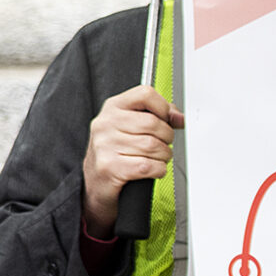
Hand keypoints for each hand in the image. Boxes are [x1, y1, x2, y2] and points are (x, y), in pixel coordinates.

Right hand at [81, 85, 182, 237]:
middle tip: (161, 144)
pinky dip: (157, 170)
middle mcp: (105, 124)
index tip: (165, 119)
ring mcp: (105, 145)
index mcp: (112, 108)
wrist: (96, 181)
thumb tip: (179, 117)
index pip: (145, 94)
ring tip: (154, 157)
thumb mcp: (130, 125)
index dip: (163, 107)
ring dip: (163, 156)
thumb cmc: (116, 151)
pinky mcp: (110, 166)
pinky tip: (149, 169)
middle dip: (166, 137)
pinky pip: (149, 166)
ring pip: (154, 146)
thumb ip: (156, 115)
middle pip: (153, 123)